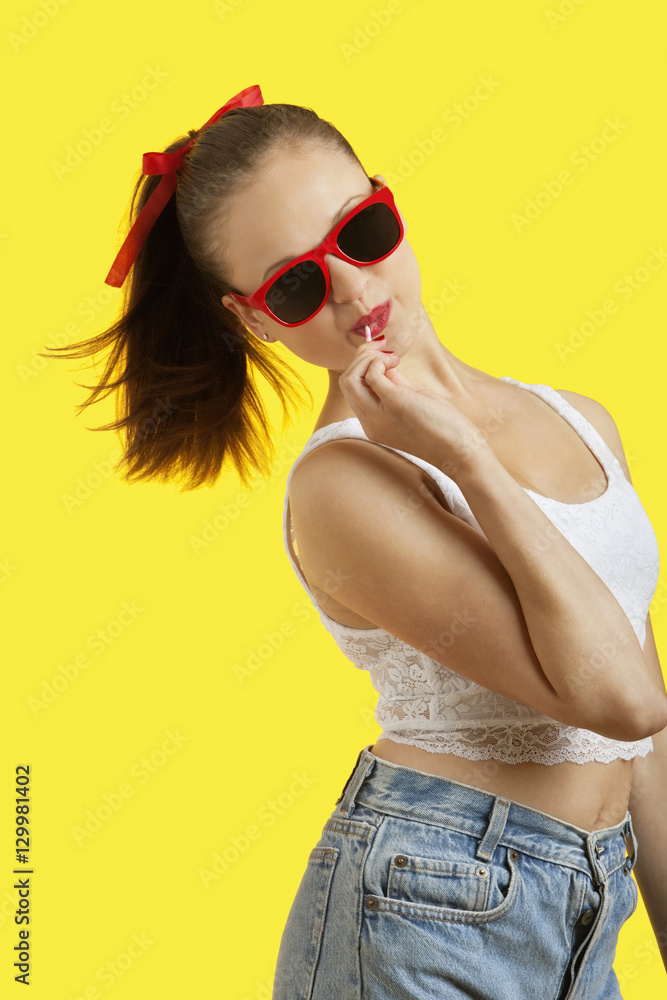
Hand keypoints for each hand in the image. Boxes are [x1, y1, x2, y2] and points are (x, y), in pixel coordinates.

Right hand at [338, 342, 490, 475]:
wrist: (460, 452)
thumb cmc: (442, 429)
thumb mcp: (412, 403)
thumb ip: (395, 386)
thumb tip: (384, 366)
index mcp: (373, 425)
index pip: (352, 390)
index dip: (362, 367)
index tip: (382, 355)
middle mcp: (370, 423)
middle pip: (346, 383)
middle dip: (361, 358)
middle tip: (383, 348)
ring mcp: (380, 415)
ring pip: (350, 379)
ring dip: (367, 358)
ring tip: (391, 356)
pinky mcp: (395, 404)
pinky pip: (372, 375)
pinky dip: (380, 361)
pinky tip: (396, 361)